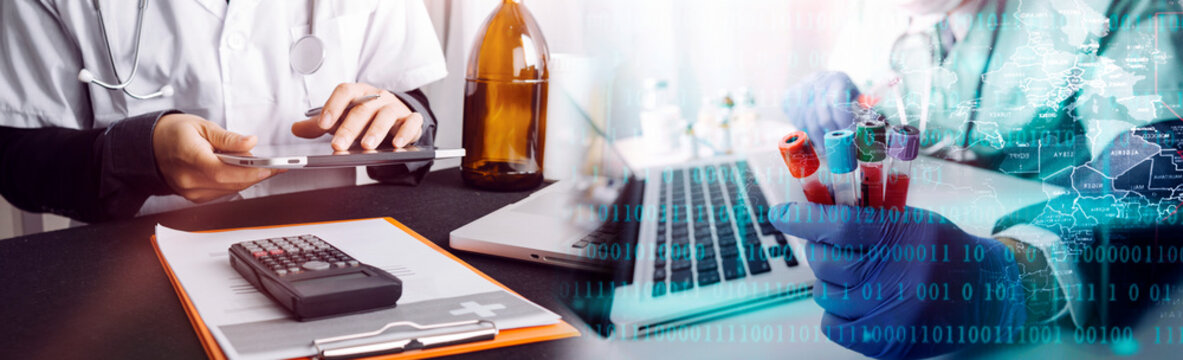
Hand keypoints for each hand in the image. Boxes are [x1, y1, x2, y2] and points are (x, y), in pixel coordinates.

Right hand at [153, 114, 281, 202]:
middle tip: (273, 165)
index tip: (271, 167)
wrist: (150, 146)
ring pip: (229, 190)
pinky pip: (222, 193)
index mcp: (190, 158)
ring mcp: (190, 192)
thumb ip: (228, 138)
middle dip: (256, 175)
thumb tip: (250, 142)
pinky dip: (235, 183)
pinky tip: (240, 172)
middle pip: (231, 184)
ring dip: (247, 180)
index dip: (251, 172)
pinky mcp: (194, 197)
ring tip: (258, 165)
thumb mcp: (202, 126)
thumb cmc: (173, 133)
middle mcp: (189, 180)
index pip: (225, 172)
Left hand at [291, 83, 423, 150]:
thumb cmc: (365, 118)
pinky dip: (405, 133)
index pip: (345, 92)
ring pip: (386, 115)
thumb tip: (295, 128)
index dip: (333, 106)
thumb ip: (319, 125)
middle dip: (350, 128)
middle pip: (363, 108)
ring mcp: (396, 107)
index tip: (323, 124)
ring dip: (376, 131)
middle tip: (338, 145)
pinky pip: (412, 122)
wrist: (395, 118)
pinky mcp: (411, 119)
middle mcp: (378, 97)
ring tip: (367, 147)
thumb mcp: (342, 119)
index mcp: (359, 93)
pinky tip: (398, 144)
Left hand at [769, 203, 1025, 359]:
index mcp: (907, 237)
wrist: (987, 298)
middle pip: (828, 262)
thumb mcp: (911, 222)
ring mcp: (895, 316)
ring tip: (860, 277)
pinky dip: (837, 313)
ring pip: (826, 295)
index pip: (842, 226)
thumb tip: (808, 214)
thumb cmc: (941, 252)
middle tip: (834, 247)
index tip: (781, 215)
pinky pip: (833, 327)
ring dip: (832, 283)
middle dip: (821, 251)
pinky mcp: (888, 344)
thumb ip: (864, 218)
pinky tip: (858, 302)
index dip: (804, 220)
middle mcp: (902, 278)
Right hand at [781, 71, 859, 144]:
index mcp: (837, 80)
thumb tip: (869, 126)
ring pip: (808, 122)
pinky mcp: (790, 96)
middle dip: (830, 136)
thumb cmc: (842, 92)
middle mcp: (818, 82)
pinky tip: (812, 137)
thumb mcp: (855, 95)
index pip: (838, 104)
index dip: (844, 122)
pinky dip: (804, 132)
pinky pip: (795, 120)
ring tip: (825, 149)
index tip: (851, 136)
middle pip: (822, 117)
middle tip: (837, 147)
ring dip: (817, 138)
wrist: (818, 80)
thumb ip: (863, 109)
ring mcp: (801, 89)